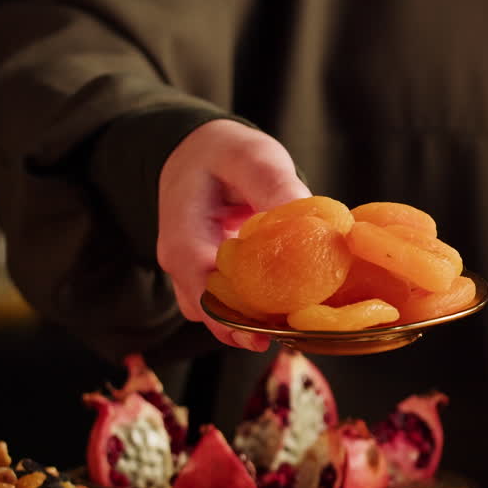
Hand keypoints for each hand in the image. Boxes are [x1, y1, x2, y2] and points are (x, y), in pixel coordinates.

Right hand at [156, 119, 310, 350]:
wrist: (200, 152)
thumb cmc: (222, 153)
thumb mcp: (250, 157)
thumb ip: (274, 185)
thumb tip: (304, 219)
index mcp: (182, 236)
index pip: (201, 290)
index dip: (231, 318)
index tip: (266, 335)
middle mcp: (182, 263)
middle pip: (210, 311)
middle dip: (249, 327)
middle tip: (294, 336)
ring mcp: (195, 273)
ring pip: (220, 312)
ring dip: (255, 320)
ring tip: (298, 323)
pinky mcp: (216, 277)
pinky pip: (232, 302)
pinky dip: (260, 306)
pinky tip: (293, 305)